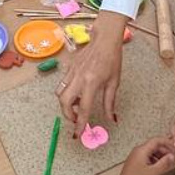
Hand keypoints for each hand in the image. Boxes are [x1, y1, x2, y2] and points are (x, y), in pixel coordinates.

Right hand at [57, 15, 124, 133]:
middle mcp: (79, 78)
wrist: (104, 39)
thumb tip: (112, 118)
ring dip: (66, 104)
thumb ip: (110, 103)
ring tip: (77, 105)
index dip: (80, 123)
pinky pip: (63, 84)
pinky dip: (67, 92)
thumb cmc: (112, 59)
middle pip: (64, 102)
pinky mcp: (69, 67)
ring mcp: (72, 72)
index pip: (83, 108)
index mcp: (92, 82)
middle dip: (68, 115)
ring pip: (59, 93)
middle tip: (76, 119)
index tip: (78, 134)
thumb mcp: (114, 82)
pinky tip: (77, 92)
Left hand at [115, 138, 174, 174]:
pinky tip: (157, 166)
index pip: (156, 140)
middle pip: (153, 145)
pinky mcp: (133, 162)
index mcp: (141, 150)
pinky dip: (153, 159)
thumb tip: (171, 156)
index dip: (167, 142)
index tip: (174, 147)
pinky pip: (145, 156)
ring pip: (150, 151)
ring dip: (159, 155)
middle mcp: (137, 151)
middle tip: (172, 157)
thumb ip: (164, 163)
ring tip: (166, 163)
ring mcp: (134, 156)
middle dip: (164, 150)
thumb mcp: (154, 172)